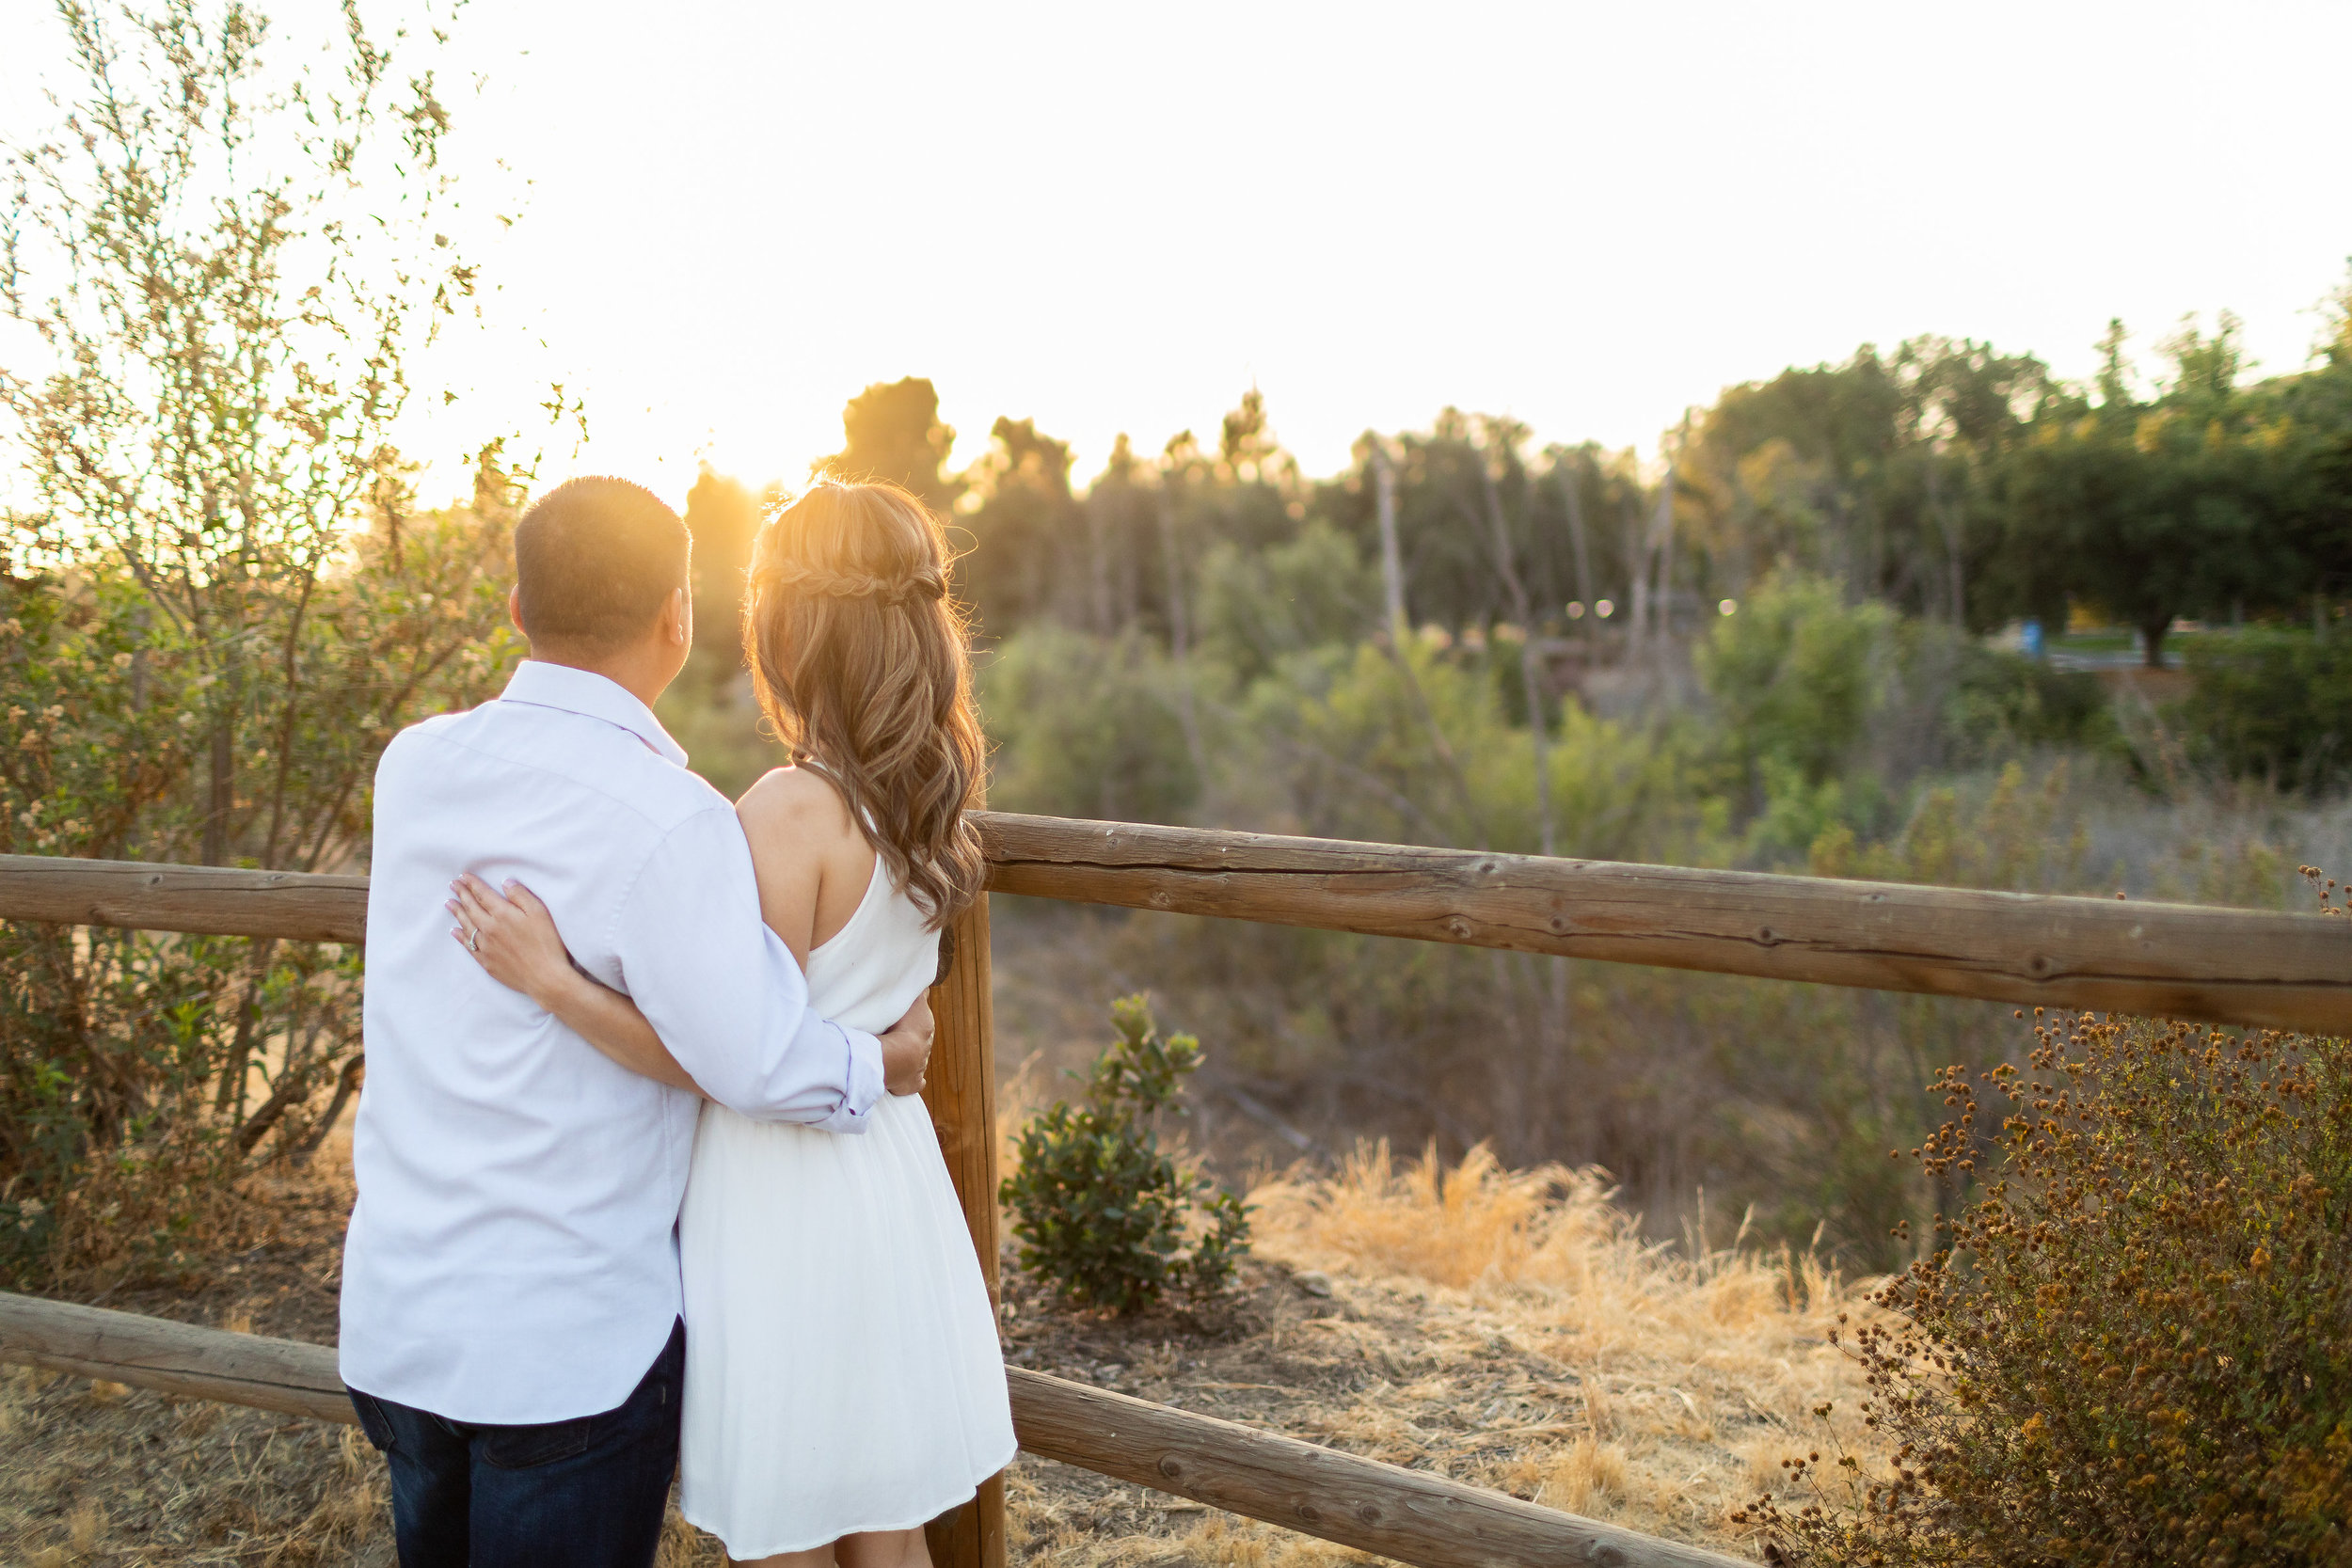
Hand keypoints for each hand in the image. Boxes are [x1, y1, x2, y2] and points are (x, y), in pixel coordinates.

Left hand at [449, 873, 578, 1009]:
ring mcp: (485, 946)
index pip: (482, 895)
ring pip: (466, 925)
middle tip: (453, 885)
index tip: (463, 876)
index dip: (472, 884)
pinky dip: (460, 936)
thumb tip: (505, 883)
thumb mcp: (539, 913)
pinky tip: (455, 931)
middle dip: (461, 894)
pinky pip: (468, 946)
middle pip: (471, 908)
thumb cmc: (546, 944)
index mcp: (502, 914)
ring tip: (449, 903)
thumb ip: (521, 895)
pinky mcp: (486, 962)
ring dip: (457, 912)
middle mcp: (489, 929)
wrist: (544, 977)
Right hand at [879, 993, 933, 1096]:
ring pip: (918, 1061)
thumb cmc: (903, 1028)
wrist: (899, 1057)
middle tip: (900, 1037)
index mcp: (925, 1030)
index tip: (910, 1021)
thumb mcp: (914, 1004)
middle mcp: (925, 1049)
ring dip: (909, 1059)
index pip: (923, 1024)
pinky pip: (916, 1083)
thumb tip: (927, 985)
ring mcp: (919, 1067)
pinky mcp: (911, 1083)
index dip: (916, 1022)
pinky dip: (915, 1082)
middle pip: (920, 1043)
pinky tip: (914, 1081)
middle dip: (912, 1040)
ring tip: (896, 1056)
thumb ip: (920, 994)